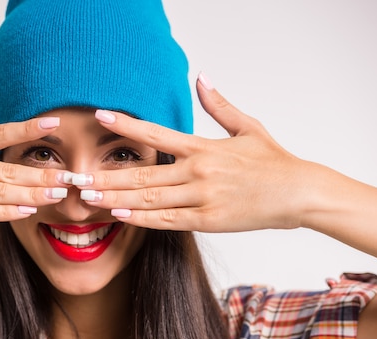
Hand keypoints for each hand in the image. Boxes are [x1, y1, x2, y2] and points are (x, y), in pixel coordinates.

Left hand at [77, 75, 314, 231]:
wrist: (300, 193)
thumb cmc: (274, 162)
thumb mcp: (248, 127)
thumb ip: (219, 105)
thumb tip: (201, 78)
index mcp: (203, 148)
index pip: (156, 133)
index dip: (126, 124)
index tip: (100, 116)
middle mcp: (198, 172)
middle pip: (143, 175)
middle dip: (106, 176)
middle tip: (77, 177)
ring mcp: (202, 198)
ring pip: (150, 199)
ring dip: (115, 198)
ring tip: (87, 197)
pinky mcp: (208, 220)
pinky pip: (168, 221)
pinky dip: (141, 219)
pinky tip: (118, 215)